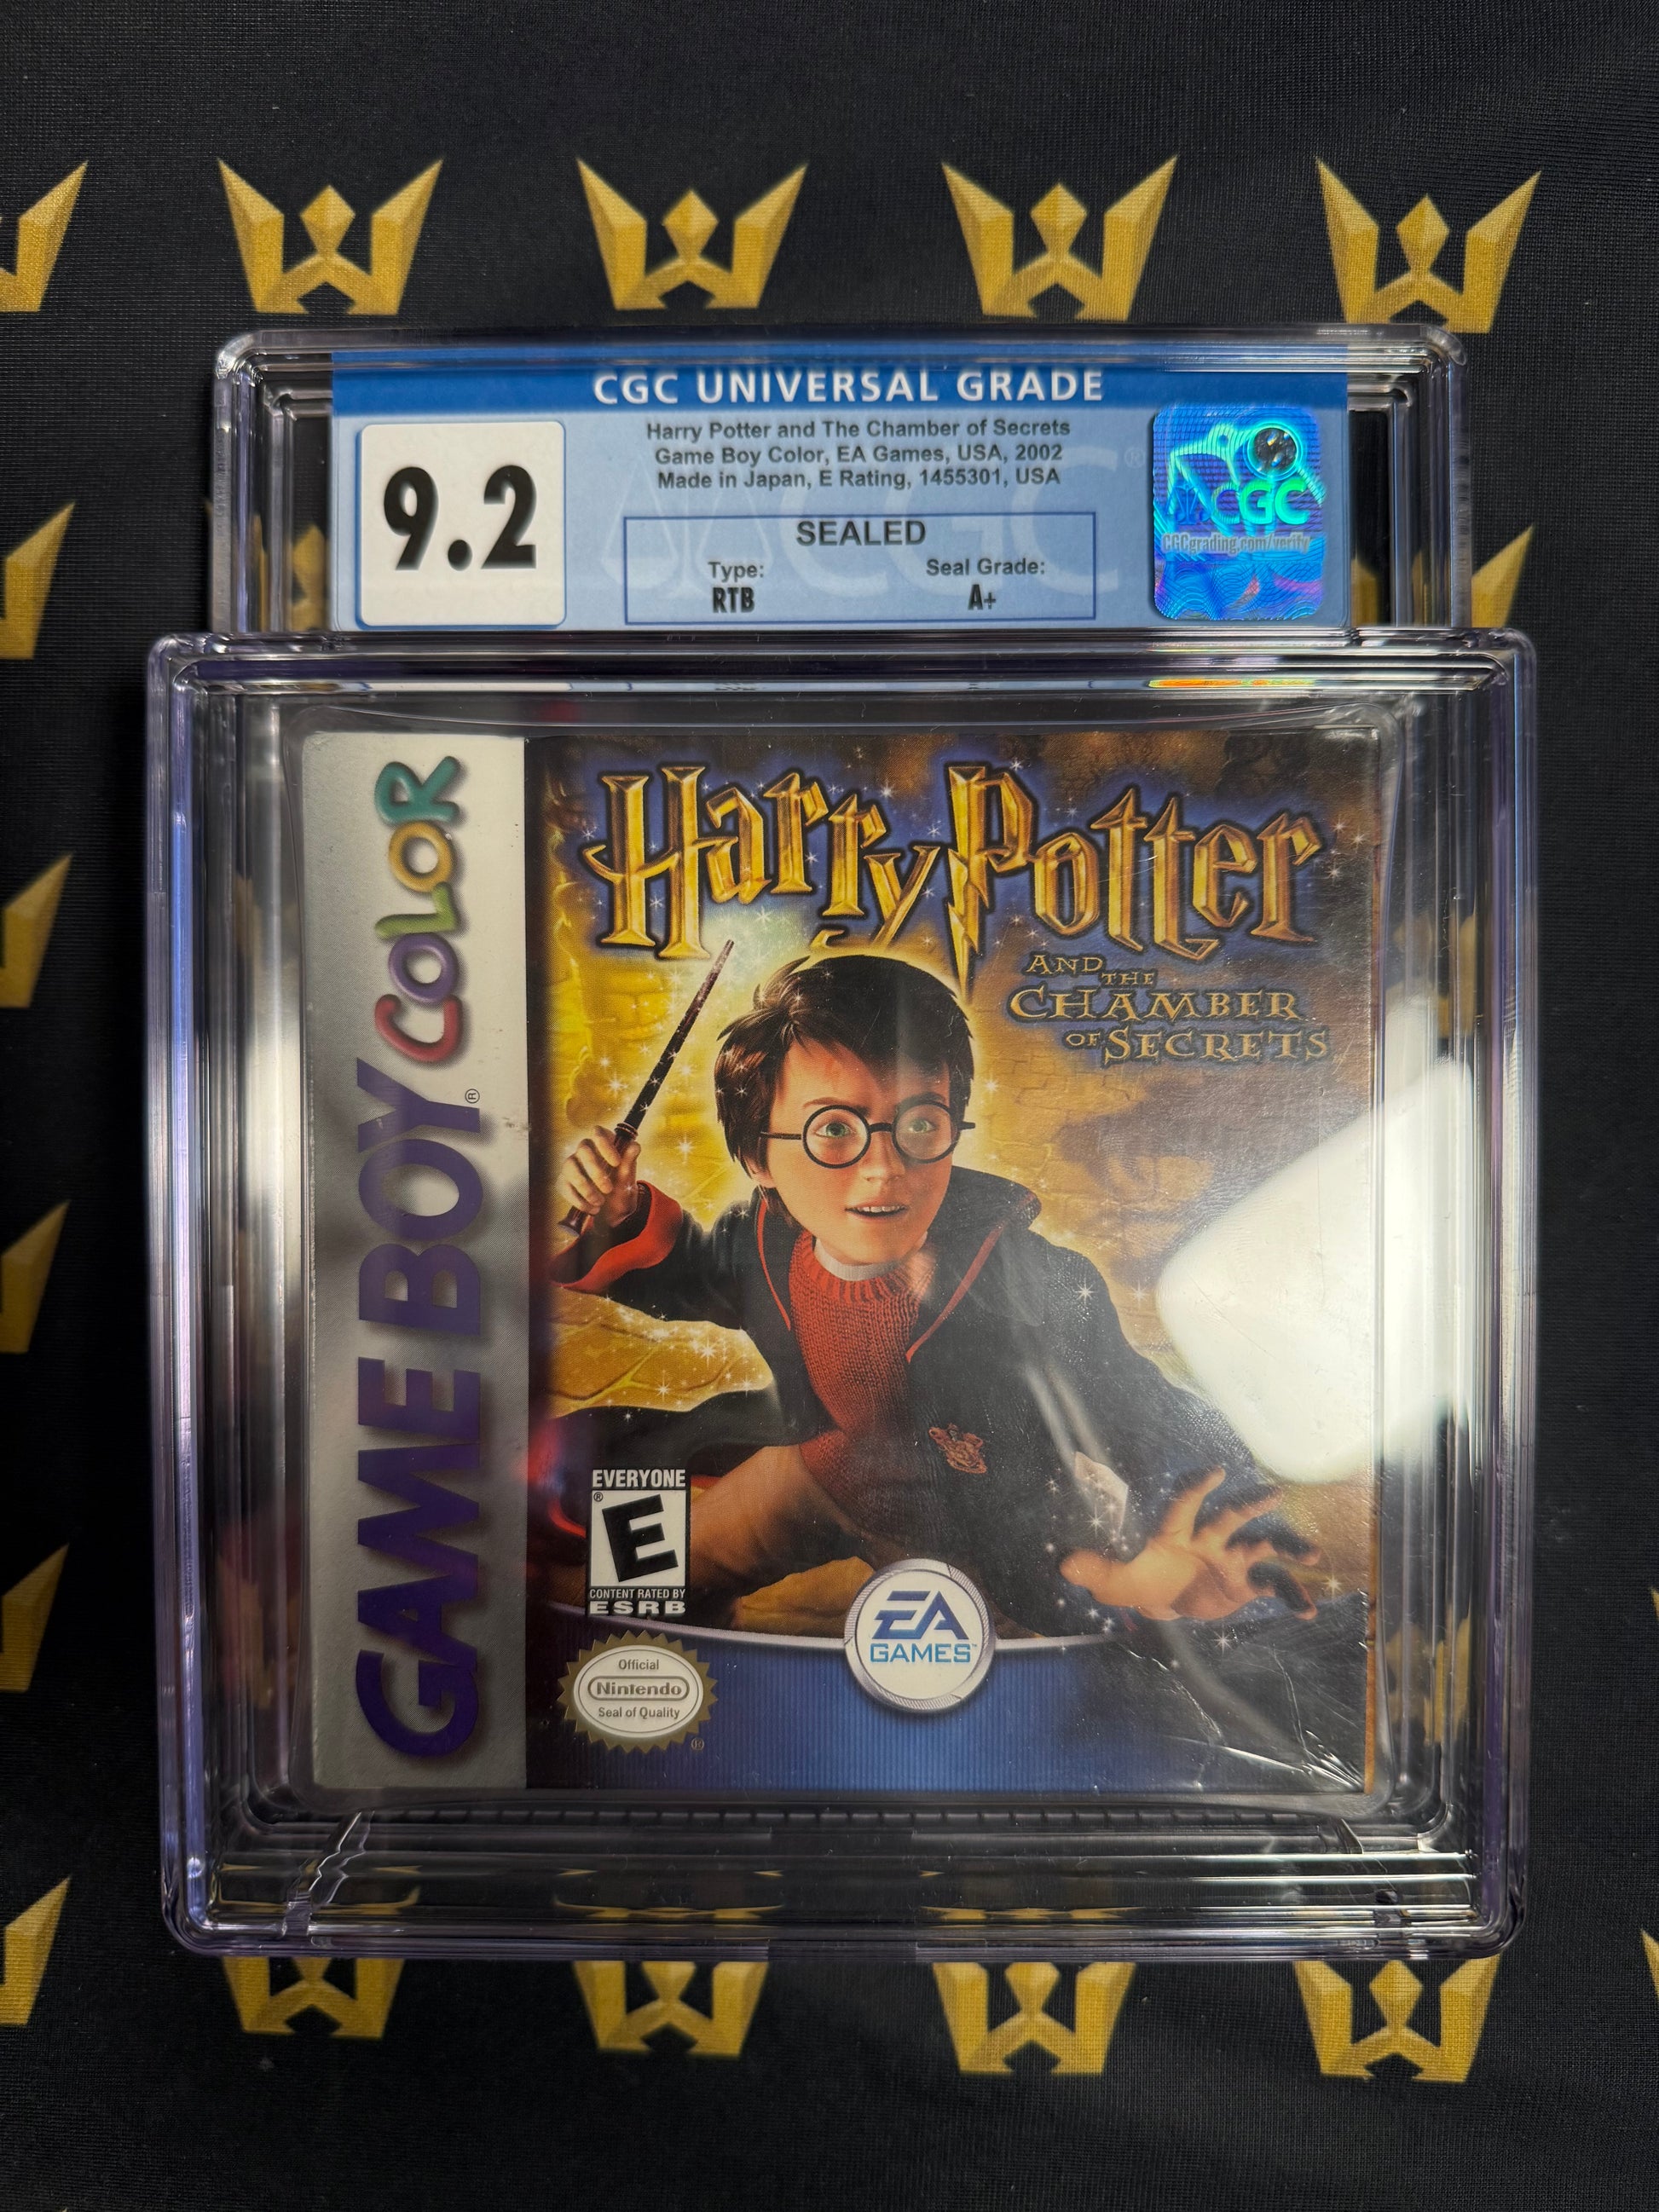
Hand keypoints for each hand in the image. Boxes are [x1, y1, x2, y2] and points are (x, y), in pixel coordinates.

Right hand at [556, 1127, 640, 1231]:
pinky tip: (591, 1208)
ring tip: (599, 1203)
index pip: (598, 1133)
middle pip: (583, 1150)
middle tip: (608, 1189)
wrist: (612, 1212)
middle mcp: (585, 1151)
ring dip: (585, 1187)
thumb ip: (629, 1162)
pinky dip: (578, 1199)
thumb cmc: (621, 1189)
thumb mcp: (628, 1178)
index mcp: (603, 1145)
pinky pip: (565, 1186)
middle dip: (596, 1171)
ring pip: (570, 1167)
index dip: (605, 1144)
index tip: (616, 1163)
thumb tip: (635, 1146)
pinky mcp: (564, 1181)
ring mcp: (572, 1165)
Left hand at [1059, 1469, 1317, 1621]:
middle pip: (1231, 1516)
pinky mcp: (1247, 1583)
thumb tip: (1064, 1564)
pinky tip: (1308, 1611)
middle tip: (1275, 1494)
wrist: (1164, 1602)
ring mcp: (1232, 1559)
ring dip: (1288, 1547)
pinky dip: (1292, 1596)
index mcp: (1176, 1531)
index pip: (1185, 1504)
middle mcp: (1209, 1538)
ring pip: (1263, 1546)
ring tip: (1312, 1553)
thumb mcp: (1118, 1580)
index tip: (1215, 1472)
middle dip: (1251, 1505)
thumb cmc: (1140, 1579)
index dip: (1198, 1487)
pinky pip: (1273, 1587)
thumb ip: (1095, 1570)